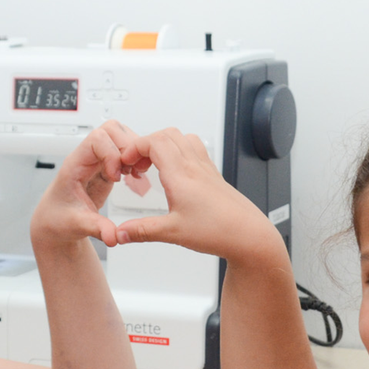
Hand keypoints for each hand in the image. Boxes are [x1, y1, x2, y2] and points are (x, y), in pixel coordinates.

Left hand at [31, 120, 145, 246]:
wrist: (55, 222)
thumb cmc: (59, 219)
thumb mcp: (77, 226)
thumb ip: (97, 229)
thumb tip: (113, 237)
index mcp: (74, 165)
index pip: (96, 139)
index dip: (111, 154)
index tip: (115, 177)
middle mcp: (86, 158)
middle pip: (110, 130)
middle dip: (127, 148)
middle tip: (131, 172)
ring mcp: (97, 160)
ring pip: (119, 136)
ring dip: (133, 151)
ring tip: (134, 173)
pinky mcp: (106, 167)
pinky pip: (123, 150)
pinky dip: (134, 158)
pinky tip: (134, 175)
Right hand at [115, 128, 281, 263]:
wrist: (249, 234)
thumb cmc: (219, 231)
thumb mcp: (172, 232)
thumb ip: (142, 231)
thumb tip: (120, 233)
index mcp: (181, 175)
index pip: (153, 142)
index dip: (134, 147)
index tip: (125, 162)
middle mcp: (194, 166)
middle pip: (166, 134)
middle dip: (145, 144)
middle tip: (137, 165)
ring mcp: (206, 168)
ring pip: (182, 137)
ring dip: (164, 144)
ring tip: (154, 165)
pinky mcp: (214, 175)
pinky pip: (195, 149)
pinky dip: (179, 150)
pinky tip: (176, 172)